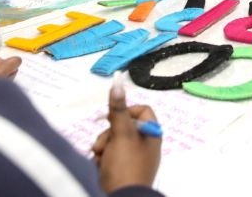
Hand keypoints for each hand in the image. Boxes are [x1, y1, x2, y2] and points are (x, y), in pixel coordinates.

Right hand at [92, 74, 160, 192]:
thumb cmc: (126, 164)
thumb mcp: (121, 134)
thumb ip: (118, 109)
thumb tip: (117, 82)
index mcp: (151, 134)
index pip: (142, 110)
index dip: (127, 109)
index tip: (113, 115)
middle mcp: (144, 145)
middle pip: (123, 125)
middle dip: (108, 133)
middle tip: (104, 143)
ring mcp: (133, 158)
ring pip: (113, 140)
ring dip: (102, 146)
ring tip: (100, 156)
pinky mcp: (121, 170)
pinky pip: (109, 155)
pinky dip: (102, 158)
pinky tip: (99, 164)